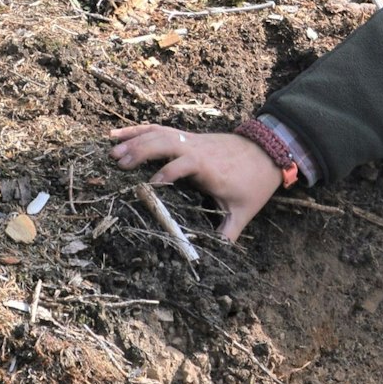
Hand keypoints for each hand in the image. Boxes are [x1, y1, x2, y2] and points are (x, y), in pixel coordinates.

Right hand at [108, 124, 283, 241]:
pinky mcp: (188, 138)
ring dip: (135, 141)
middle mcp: (197, 150)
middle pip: (165, 144)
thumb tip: (218, 254)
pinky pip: (160, 129)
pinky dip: (138, 130)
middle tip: (119, 164)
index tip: (147, 187)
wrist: (270, 152)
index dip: (164, 175)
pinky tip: (116, 134)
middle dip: (142, 151)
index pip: (182, 166)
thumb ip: (229, 232)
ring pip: (160, 134)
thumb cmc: (255, 182)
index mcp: (208, 168)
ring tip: (112, 153)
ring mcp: (191, 141)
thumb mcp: (244, 210)